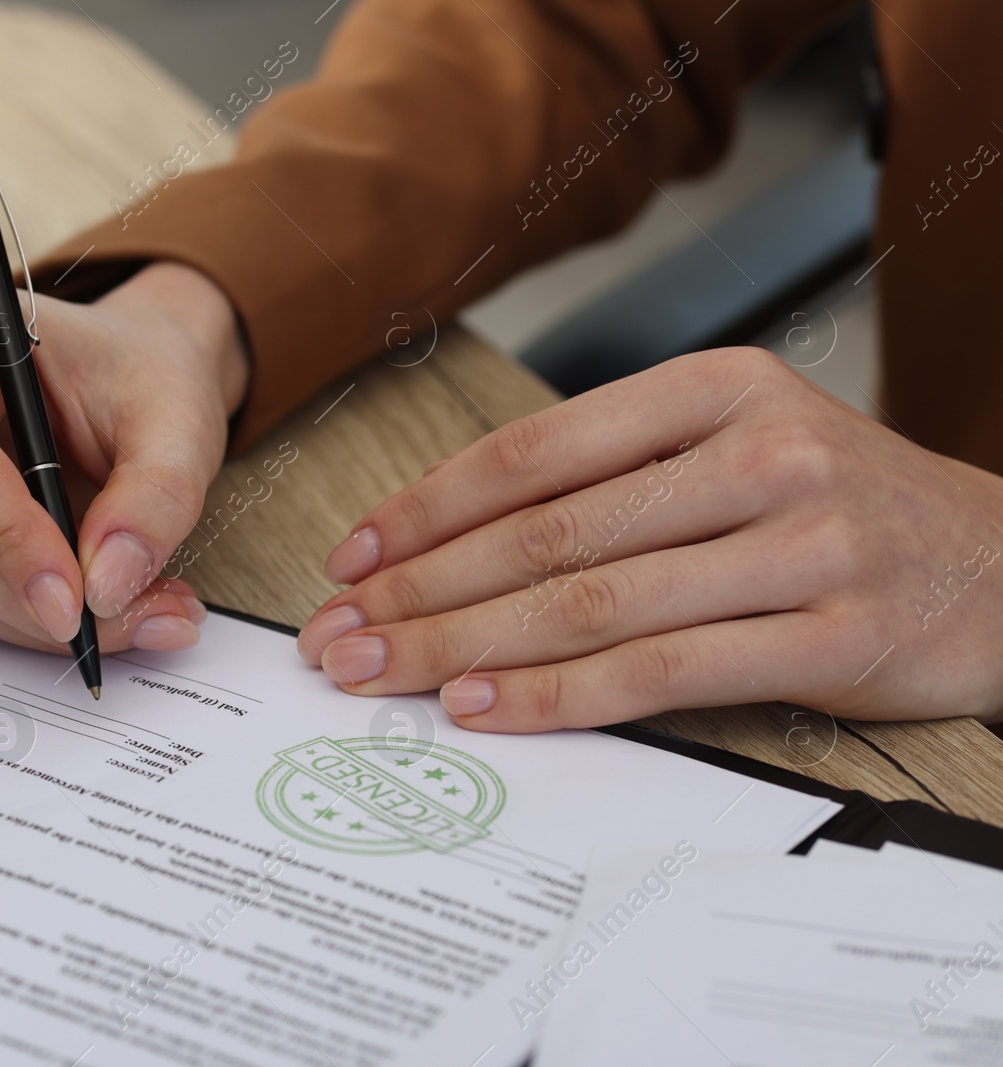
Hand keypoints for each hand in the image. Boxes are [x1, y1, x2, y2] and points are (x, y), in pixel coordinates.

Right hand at [0, 261, 248, 652]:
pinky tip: (91, 609)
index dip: (2, 531)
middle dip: (29, 593)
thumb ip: (155, 496)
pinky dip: (20, 617)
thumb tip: (108, 584)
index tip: (73, 598)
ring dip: (32, 617)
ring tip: (135, 614)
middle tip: (132, 619)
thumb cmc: (141, 376)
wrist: (130, 379)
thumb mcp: (178, 422)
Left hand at [297, 347, 1002, 731]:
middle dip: (422, 591)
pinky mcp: (832, 633)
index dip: (428, 507)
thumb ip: (613, 480)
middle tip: (339, 633)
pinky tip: (484, 708)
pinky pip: (662, 670)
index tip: (353, 556)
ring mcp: (803, 540)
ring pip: (590, 601)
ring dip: (465, 646)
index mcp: (717, 389)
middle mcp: (760, 450)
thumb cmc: (838, 507)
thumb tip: (452, 539)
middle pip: (546, 533)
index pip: (535, 451)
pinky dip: (559, 695)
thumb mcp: (736, 449)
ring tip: (382, 672)